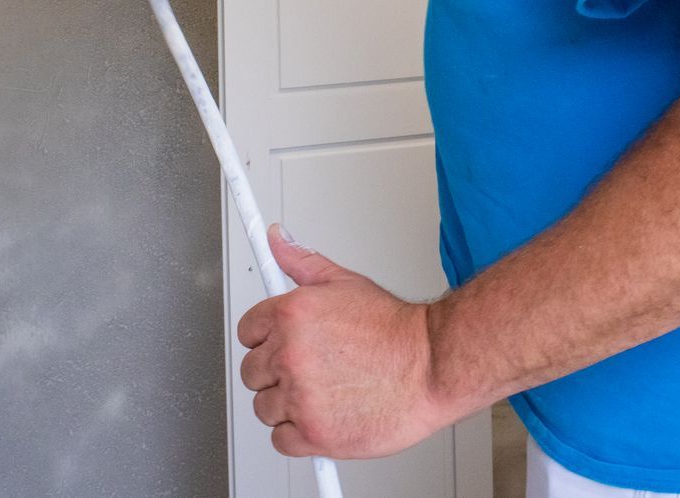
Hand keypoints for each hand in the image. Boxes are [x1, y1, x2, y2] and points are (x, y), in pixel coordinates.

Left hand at [236, 226, 466, 459]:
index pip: (247, 331)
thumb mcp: (344, 282)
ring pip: (264, 408)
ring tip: (323, 393)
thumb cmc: (394, 330)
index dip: (265, 340)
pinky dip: (299, 434)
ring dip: (287, 405)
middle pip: (251, 372)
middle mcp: (290, 355)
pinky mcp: (313, 433)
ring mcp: (300, 396)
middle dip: (276, 373)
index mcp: (291, 315)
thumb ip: (301, 262)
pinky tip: (325, 416)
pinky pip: (281, 440)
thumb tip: (276, 239)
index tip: (280, 346)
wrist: (432, 366)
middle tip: (309, 371)